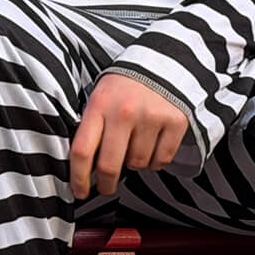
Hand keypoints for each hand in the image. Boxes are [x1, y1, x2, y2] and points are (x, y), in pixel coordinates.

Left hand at [70, 74, 189, 198]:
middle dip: (106, 185)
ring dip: (134, 165)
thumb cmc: (124, 86)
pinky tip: (152, 147)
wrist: (162, 62)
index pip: (82, 150)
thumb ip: (92, 127)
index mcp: (99, 105)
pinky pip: (162, 160)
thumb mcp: (100, 98)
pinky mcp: (176, 121)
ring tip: (134, 148)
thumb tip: (85, 167)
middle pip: (109, 165)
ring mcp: (151, 117)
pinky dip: (156, 162)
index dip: (78, 178)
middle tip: (106, 188)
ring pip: (138, 164)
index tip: (80, 192)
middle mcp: (124, 112)